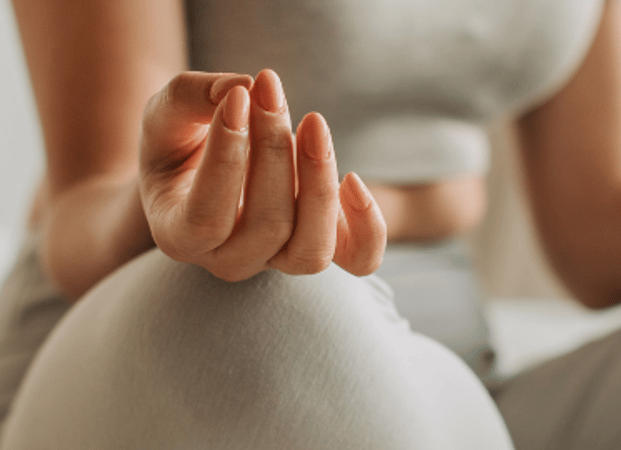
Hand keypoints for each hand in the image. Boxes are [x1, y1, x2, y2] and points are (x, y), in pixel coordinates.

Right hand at [138, 70, 385, 280]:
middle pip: (269, 226)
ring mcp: (277, 260)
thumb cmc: (180, 142)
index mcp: (179, 236)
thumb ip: (189, 96)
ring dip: (319, 182)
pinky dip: (368, 227)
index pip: (207, 217)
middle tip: (270, 89)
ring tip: (312, 123)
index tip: (238, 97)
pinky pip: (359, 259)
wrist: (205, 168)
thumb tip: (242, 87)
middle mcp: (229, 260)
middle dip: (275, 152)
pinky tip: (353, 179)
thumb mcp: (167, 112)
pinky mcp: (319, 246)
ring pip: (312, 250)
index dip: (227, 157)